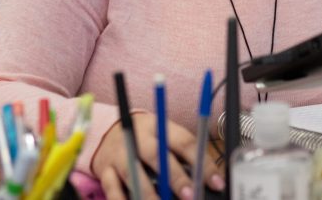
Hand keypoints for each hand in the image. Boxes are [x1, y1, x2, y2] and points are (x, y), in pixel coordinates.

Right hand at [92, 112, 224, 199]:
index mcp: (159, 127)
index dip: (202, 162)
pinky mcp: (104, 170)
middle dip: (175, 178)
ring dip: (149, 195)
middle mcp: (138, 138)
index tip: (216, 182)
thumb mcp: (165, 138)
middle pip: (157, 156)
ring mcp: (120, 154)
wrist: (107, 131)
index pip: (184, 142)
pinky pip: (112, 189)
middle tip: (190, 196)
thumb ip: (182, 156)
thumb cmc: (147, 139)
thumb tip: (206, 181)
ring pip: (134, 174)